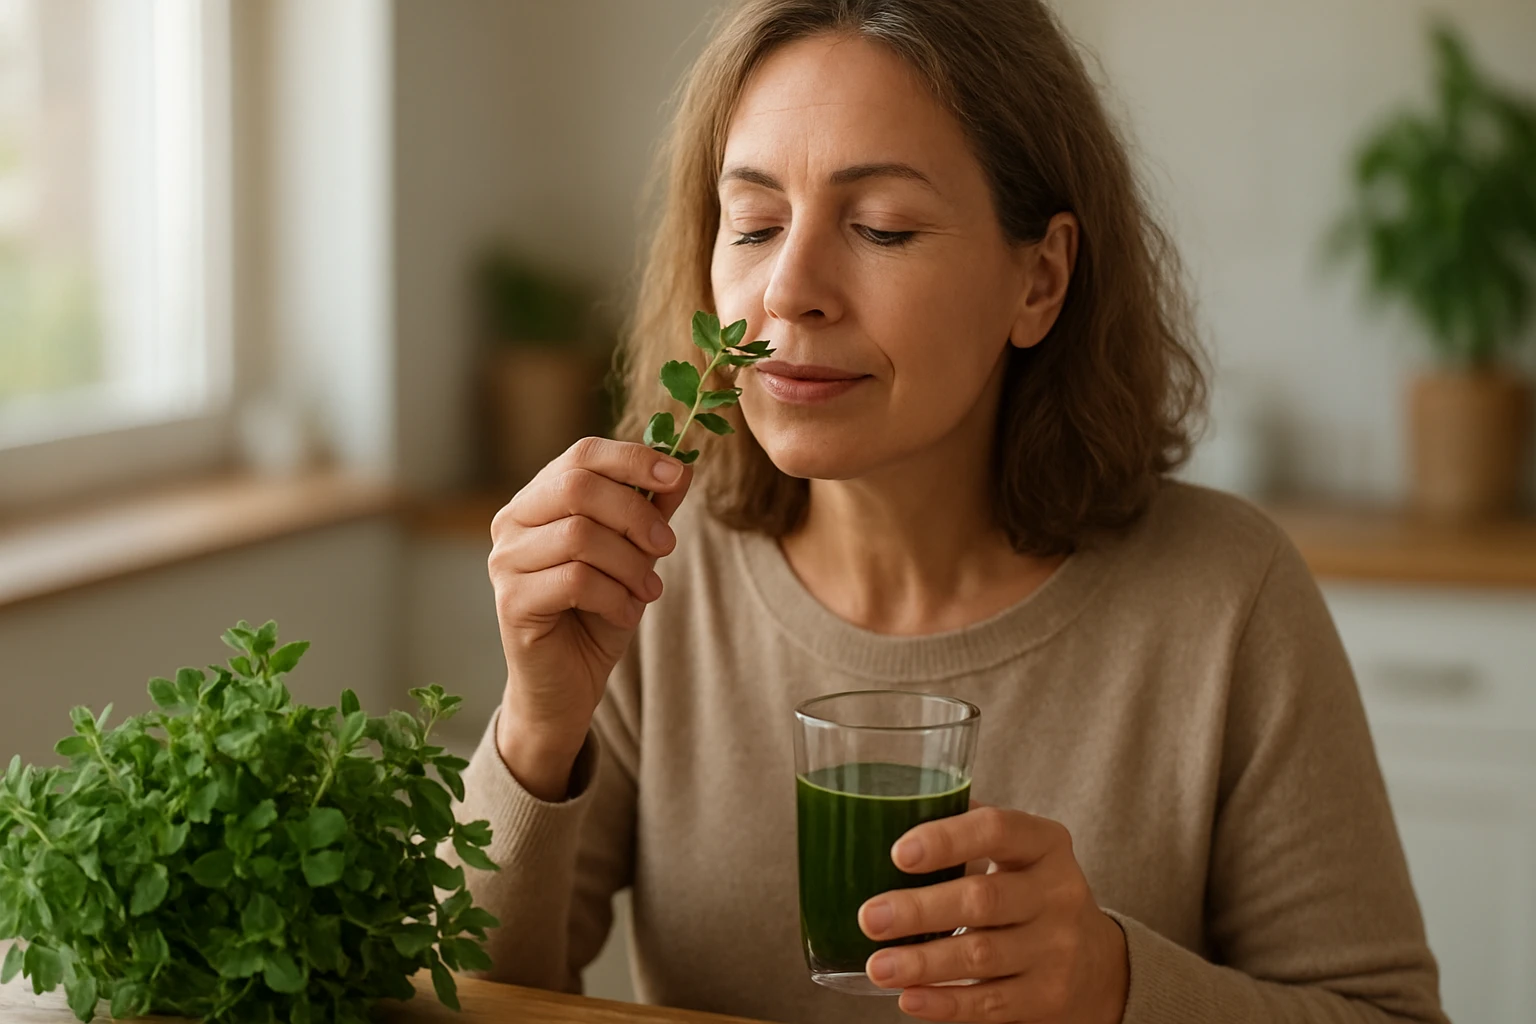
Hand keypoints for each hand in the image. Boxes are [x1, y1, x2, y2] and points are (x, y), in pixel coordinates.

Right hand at [488, 437, 692, 797]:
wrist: (568, 685)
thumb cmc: (597, 612)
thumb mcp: (633, 554)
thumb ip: (651, 511)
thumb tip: (683, 467)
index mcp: (537, 499)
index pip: (581, 455)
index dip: (633, 459)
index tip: (677, 476)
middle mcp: (511, 523)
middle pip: (578, 487)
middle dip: (636, 514)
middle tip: (667, 546)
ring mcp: (505, 562)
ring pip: (580, 536)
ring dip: (630, 563)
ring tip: (647, 589)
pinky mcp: (511, 603)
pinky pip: (576, 581)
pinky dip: (615, 596)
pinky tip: (626, 612)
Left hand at [857, 805, 1128, 1022]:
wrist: (1099, 963)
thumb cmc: (1031, 892)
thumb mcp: (1019, 854)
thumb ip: (968, 835)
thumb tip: (887, 817)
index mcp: (1044, 844)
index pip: (997, 830)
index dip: (947, 840)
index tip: (899, 854)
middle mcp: (1057, 893)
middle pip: (983, 899)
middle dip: (920, 910)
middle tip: (870, 917)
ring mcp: (1056, 949)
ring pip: (982, 956)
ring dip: (923, 963)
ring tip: (879, 966)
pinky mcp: (1048, 997)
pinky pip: (990, 1002)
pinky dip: (946, 1004)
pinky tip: (910, 999)